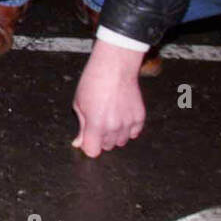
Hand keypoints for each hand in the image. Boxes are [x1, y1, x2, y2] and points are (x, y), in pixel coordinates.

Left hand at [71, 41, 145, 157]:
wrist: (115, 68)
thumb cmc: (93, 83)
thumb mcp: (79, 104)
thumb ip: (82, 127)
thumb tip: (79, 143)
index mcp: (96, 125)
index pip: (92, 151)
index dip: (88, 145)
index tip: (86, 138)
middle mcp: (114, 127)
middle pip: (107, 147)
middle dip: (100, 138)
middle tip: (97, 121)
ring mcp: (129, 123)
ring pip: (121, 142)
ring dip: (115, 135)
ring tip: (109, 117)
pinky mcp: (140, 118)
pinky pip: (134, 133)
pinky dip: (128, 129)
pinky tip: (121, 116)